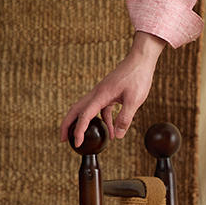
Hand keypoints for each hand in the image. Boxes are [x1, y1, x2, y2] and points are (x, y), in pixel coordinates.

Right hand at [59, 30, 166, 148]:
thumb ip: (125, 118)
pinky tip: (111, 131)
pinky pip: (101, 109)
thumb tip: (118, 136)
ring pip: (87, 109)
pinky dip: (103, 120)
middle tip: (64, 139)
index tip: (76, 143)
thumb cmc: (137, 78)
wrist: (141, 61)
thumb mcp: (134, 100)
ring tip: (82, 138)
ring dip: (83, 123)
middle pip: (76, 110)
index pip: (85, 115)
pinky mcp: (109, 93)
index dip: (79, 130)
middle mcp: (97, 93)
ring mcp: (102, 93)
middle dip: (68, 125)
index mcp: (100, 95)